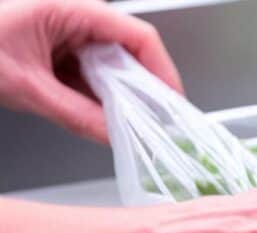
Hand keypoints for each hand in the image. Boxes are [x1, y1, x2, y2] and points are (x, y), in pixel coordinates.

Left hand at [0, 0, 181, 142]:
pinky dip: (90, 96)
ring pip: (105, 66)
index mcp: (71, 7)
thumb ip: (76, 114)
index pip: (139, 37)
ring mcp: (61, 29)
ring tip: (116, 124)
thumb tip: (114, 136)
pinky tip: (93, 116)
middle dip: (138, 92)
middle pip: (126, 53)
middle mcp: (71, 13)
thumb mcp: (26, 86)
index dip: (163, 73)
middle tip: (147, 125)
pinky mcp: (50, 45)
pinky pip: (84, 71)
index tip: (171, 106)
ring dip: (112, 97)